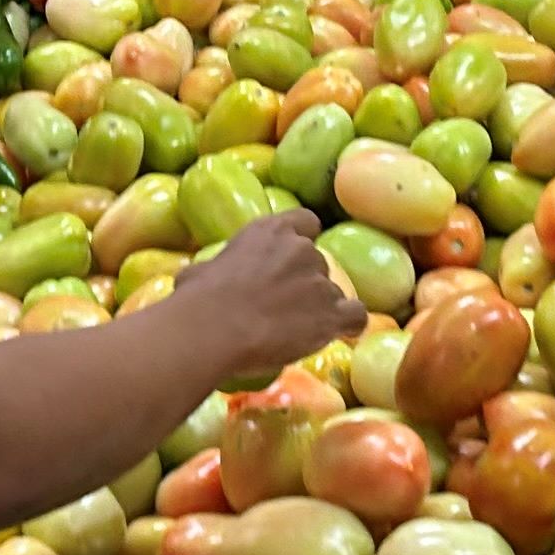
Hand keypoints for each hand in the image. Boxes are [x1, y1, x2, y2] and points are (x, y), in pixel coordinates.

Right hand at [167, 215, 363, 389]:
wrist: (215, 328)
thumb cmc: (198, 299)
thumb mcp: (199, 272)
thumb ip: (214, 269)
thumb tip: (200, 278)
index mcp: (271, 231)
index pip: (306, 221)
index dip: (302, 239)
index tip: (291, 259)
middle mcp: (302, 249)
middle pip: (316, 262)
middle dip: (304, 282)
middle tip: (281, 306)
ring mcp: (321, 281)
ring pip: (331, 293)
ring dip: (318, 308)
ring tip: (295, 331)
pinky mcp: (333, 313)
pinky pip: (355, 316)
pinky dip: (349, 324)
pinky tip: (338, 333)